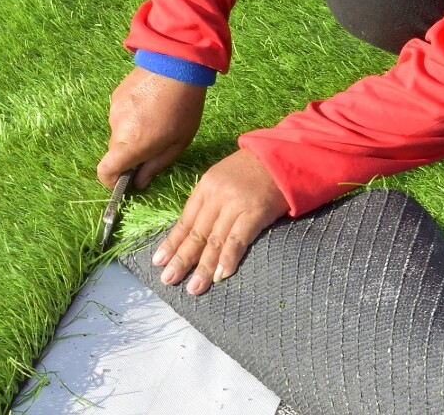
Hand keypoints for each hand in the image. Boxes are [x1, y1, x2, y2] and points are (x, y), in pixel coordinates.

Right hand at [98, 67, 207, 189]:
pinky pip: (120, 116)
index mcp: (132, 145)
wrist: (176, 64)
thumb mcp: (179, 142)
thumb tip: (139, 182)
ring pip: (119, 132)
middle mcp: (117, 129)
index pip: (105, 171)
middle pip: (116, 152)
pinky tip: (150, 105)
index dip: (110, 180)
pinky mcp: (115, 96)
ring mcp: (114, 111)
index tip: (124, 180)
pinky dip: (131, 117)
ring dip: (132, 133)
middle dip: (131, 154)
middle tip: (155, 143)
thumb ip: (156, 165)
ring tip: (157, 119)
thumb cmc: (184, 107)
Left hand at [151, 149, 287, 294]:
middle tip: (169, 280)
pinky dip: (228, 259)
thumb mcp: (225, 177)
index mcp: (206, 187)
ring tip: (194, 287)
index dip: (172, 243)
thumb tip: (197, 231)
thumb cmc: (256, 170)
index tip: (159, 261)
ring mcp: (236, 204)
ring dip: (203, 267)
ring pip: (215, 240)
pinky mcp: (256, 212)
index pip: (185, 221)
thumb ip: (211, 200)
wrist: (284, 156)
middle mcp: (217, 196)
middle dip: (181, 259)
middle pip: (196, 233)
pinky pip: (238, 239)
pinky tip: (220, 275)